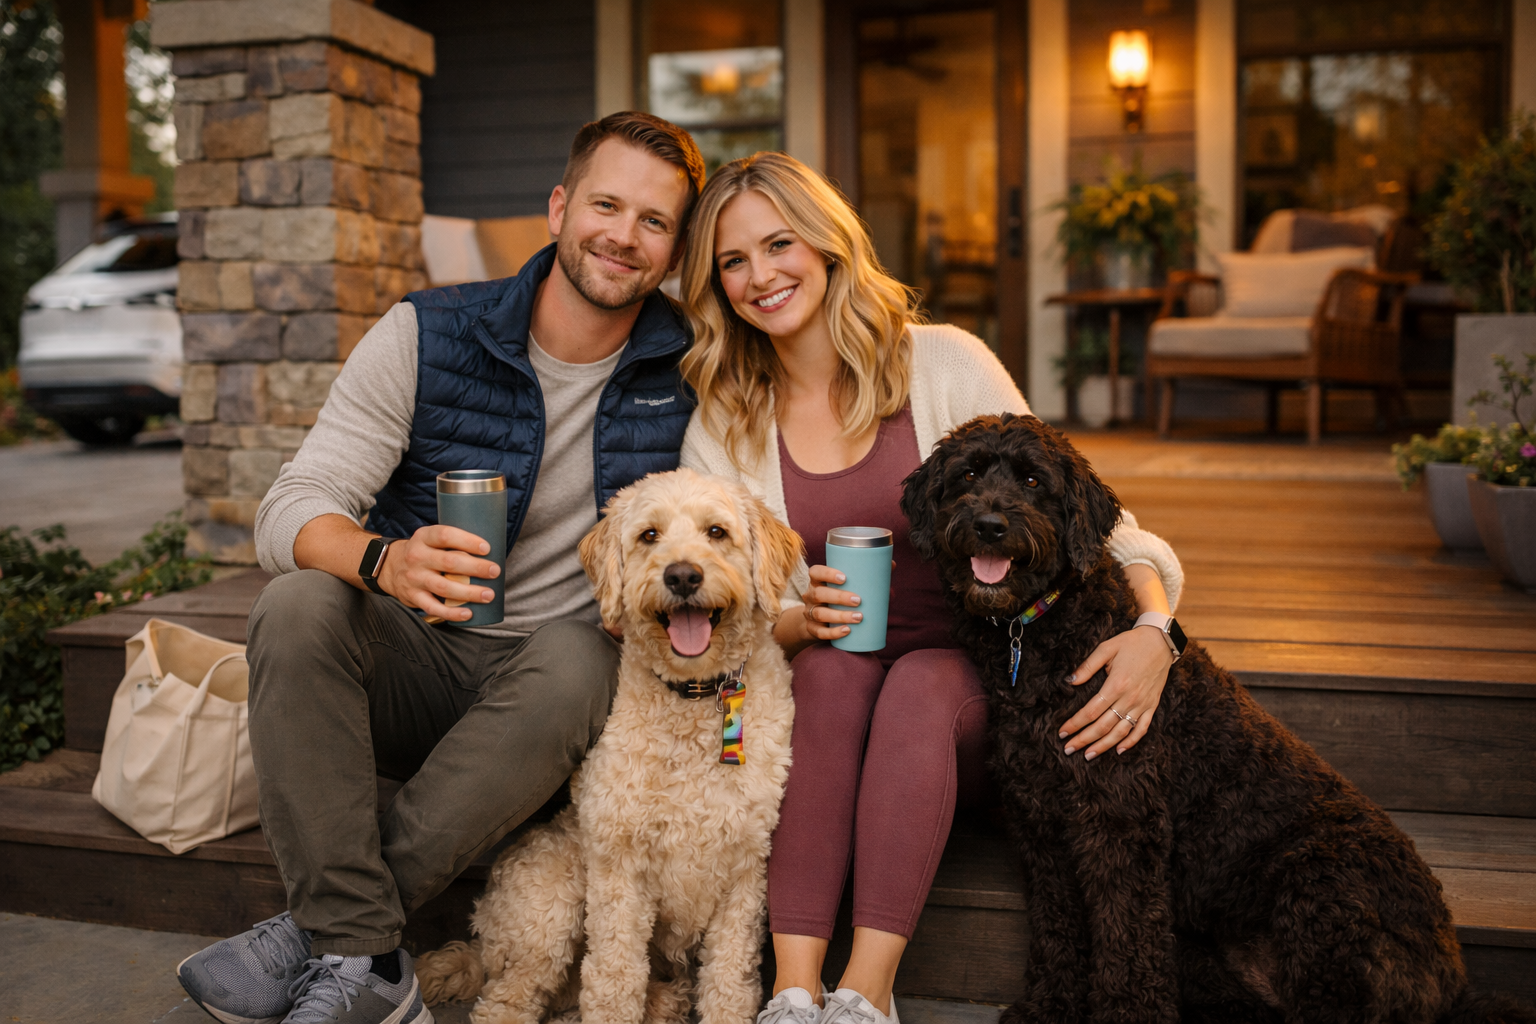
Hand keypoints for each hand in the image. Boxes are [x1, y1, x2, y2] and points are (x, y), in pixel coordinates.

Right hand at [376, 524, 501, 622]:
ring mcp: (414, 578)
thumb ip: (454, 541)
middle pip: (449, 562)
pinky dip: (452, 613)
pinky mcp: (413, 596)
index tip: (487, 548)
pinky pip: (433, 607)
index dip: (467, 541)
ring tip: (489, 595)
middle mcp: (417, 556)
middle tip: (495, 571)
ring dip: (469, 592)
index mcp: (424, 537)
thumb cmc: (425, 552)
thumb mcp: (431, 538)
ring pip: (444, 587)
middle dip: (475, 568)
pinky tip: (468, 613)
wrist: (390, 567)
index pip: (445, 535)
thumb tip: (495, 545)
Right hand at [773, 564, 862, 650]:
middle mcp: (810, 596)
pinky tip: (847, 630)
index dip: (827, 574)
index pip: (815, 573)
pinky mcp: (812, 629)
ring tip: (858, 617)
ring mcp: (809, 613)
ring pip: (820, 614)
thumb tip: (889, 571)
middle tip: (858, 601)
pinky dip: (834, 632)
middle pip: (819, 594)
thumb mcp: (843, 588)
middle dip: (839, 597)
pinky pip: (820, 632)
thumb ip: (860, 581)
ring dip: (840, 616)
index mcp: (817, 582)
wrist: (819, 622)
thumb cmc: (839, 599)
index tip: (845, 578)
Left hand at [1058, 624, 1172, 759]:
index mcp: (1116, 684)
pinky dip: (1131, 742)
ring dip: (1103, 746)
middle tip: (1069, 749)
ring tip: (1088, 755)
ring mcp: (1142, 704)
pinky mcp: (1152, 706)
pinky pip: (1142, 729)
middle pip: (1103, 726)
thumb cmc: (1131, 643)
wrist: (1161, 641)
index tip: (1062, 732)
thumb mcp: (1106, 648)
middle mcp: (1130, 698)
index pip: (1091, 711)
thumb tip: (1070, 681)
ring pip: (1121, 732)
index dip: (1075, 724)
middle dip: (1084, 739)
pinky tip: (1119, 750)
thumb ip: (1088, 666)